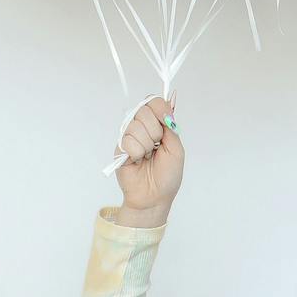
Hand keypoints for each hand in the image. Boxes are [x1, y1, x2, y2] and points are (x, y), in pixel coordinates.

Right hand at [112, 96, 183, 220]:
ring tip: (147, 157)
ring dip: (146, 146)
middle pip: (144, 110)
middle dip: (155, 132)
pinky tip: (138, 161)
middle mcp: (142, 128)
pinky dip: (137, 153)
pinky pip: (128, 141)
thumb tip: (171, 99)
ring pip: (136, 126)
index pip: (154, 102)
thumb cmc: (167, 177)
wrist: (154, 197)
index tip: (166, 122)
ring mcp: (129, 137)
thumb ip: (171, 126)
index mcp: (157, 125)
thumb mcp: (177, 149)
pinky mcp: (120, 147)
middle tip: (156, 148)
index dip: (160, 108)